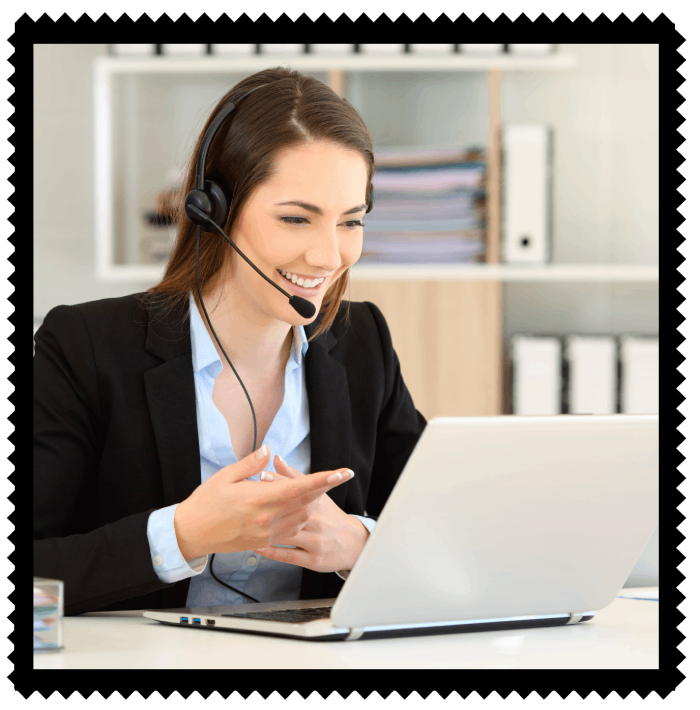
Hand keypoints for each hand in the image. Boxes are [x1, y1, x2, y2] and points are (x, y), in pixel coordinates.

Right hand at [173, 445, 353, 558]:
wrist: (191, 533)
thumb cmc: (206, 503)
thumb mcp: (225, 476)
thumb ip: (251, 463)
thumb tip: (269, 451)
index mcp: (258, 499)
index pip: (299, 488)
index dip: (324, 480)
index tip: (342, 473)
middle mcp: (267, 518)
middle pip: (307, 503)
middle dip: (324, 489)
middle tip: (333, 476)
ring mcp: (267, 532)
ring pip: (302, 518)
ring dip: (312, 503)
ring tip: (311, 489)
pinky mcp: (265, 541)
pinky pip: (292, 530)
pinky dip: (300, 517)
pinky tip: (297, 507)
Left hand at [253, 455, 369, 573]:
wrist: (353, 544)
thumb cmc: (330, 516)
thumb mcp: (318, 495)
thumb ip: (295, 477)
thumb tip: (276, 459)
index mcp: (319, 502)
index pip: (300, 488)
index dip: (281, 481)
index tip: (262, 475)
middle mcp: (318, 520)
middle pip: (295, 509)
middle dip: (272, 503)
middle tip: (249, 498)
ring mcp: (316, 540)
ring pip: (290, 533)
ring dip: (269, 528)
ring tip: (249, 523)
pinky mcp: (313, 560)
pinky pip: (289, 555)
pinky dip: (272, 551)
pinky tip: (256, 546)